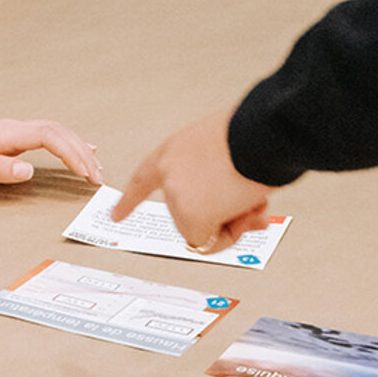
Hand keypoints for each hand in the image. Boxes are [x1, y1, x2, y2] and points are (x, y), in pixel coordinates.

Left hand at [0, 115, 101, 189]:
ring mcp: (12, 131)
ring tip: (95, 169)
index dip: (72, 154)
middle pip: (58, 132)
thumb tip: (28, 170)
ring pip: (55, 132)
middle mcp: (12, 129)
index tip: (86, 174)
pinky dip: (67, 144)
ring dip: (77, 148)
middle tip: (97, 179)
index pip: (49, 137)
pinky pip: (47, 136)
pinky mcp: (10, 138)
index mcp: (4, 135)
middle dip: (81, 154)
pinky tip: (80, 150)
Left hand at [113, 109, 275, 253]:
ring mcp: (177, 196)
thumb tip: (244, 217)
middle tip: (247, 202)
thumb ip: (224, 184)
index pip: (144, 178)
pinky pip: (209, 241)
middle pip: (188, 212)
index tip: (115, 216)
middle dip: (219, 214)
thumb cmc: (253, 137)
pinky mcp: (191, 216)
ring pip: (202, 229)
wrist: (262, 135)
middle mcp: (168, 173)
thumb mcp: (226, 154)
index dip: (130, 200)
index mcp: (173, 151)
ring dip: (231, 222)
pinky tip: (247, 210)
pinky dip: (230, 235)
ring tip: (251, 198)